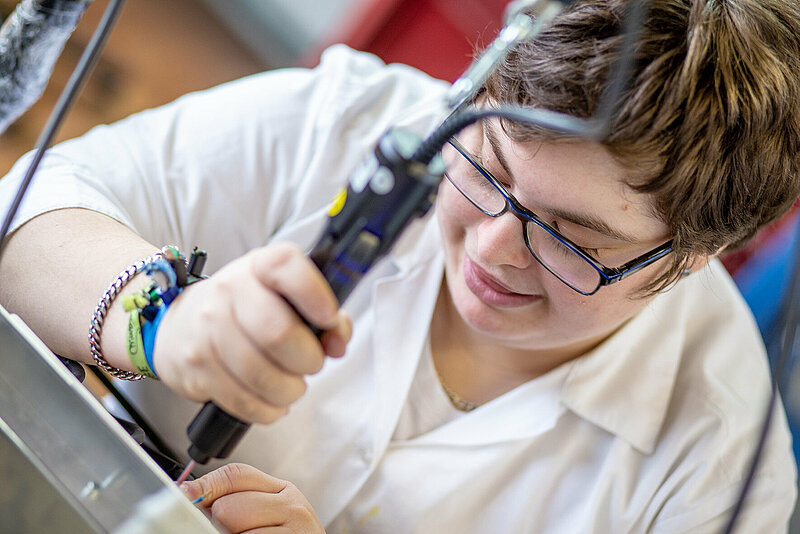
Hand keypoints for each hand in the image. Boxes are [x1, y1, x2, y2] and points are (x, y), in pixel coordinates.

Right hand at [152, 242, 351, 423]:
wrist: (180, 325)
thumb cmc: (246, 311)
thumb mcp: (284, 296)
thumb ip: (324, 315)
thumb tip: (337, 342)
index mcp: (258, 267)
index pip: (285, 266)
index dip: (314, 295)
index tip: (329, 318)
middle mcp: (228, 292)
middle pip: (279, 333)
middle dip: (308, 359)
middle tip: (310, 363)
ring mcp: (207, 331)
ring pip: (262, 376)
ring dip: (289, 390)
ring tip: (291, 386)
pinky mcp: (196, 368)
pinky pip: (243, 401)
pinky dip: (267, 409)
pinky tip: (271, 400)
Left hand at [181, 463, 325, 533]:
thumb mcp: (269, 515)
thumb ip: (237, 500)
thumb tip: (191, 494)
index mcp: (284, 491)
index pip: (237, 474)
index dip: (207, 485)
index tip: (185, 495)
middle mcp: (293, 506)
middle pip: (228, 506)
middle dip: (221, 523)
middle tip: (237, 532)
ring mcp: (293, 531)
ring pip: (232, 530)